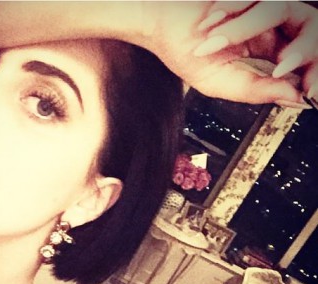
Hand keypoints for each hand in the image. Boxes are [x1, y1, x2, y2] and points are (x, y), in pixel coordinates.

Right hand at [141, 1, 317, 105]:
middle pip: (310, 27)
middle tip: (283, 67)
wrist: (157, 21)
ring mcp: (259, 1)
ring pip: (280, 9)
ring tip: (214, 40)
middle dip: (303, 50)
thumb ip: (256, 90)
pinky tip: (211, 17)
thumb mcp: (218, 82)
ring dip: (244, 28)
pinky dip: (232, 8)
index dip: (313, 72)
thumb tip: (295, 97)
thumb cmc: (182, 50)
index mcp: (265, 50)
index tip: (311, 90)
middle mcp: (268, 24)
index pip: (303, 58)